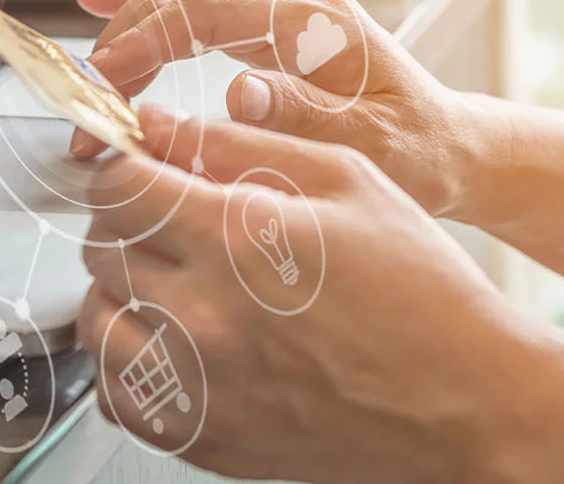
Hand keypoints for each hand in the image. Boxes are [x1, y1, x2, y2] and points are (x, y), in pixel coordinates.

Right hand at [73, 0, 485, 219]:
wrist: (448, 145)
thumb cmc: (417, 152)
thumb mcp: (370, 146)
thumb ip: (304, 117)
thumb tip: (240, 93)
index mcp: (312, 19)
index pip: (204, 12)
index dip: (143, 42)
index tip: (101, 83)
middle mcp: (293, 1)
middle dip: (120, 44)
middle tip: (84, 110)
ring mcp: (279, 10)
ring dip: (126, 36)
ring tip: (86, 88)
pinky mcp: (269, 29)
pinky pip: (195, 11)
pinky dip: (147, 19)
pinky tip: (102, 8)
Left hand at [79, 106, 537, 482]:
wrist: (465, 400)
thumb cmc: (420, 290)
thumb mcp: (347, 180)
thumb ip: (242, 145)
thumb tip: (160, 126)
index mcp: (234, 240)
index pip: (117, 186)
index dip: (124, 165)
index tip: (144, 169)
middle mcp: (201, 318)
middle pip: (99, 249)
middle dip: (126, 221)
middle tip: (173, 220)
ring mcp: (196, 387)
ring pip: (97, 321)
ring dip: (122, 289)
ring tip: (176, 279)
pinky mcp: (201, 438)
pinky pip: (116, 392)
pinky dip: (130, 360)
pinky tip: (176, 340)